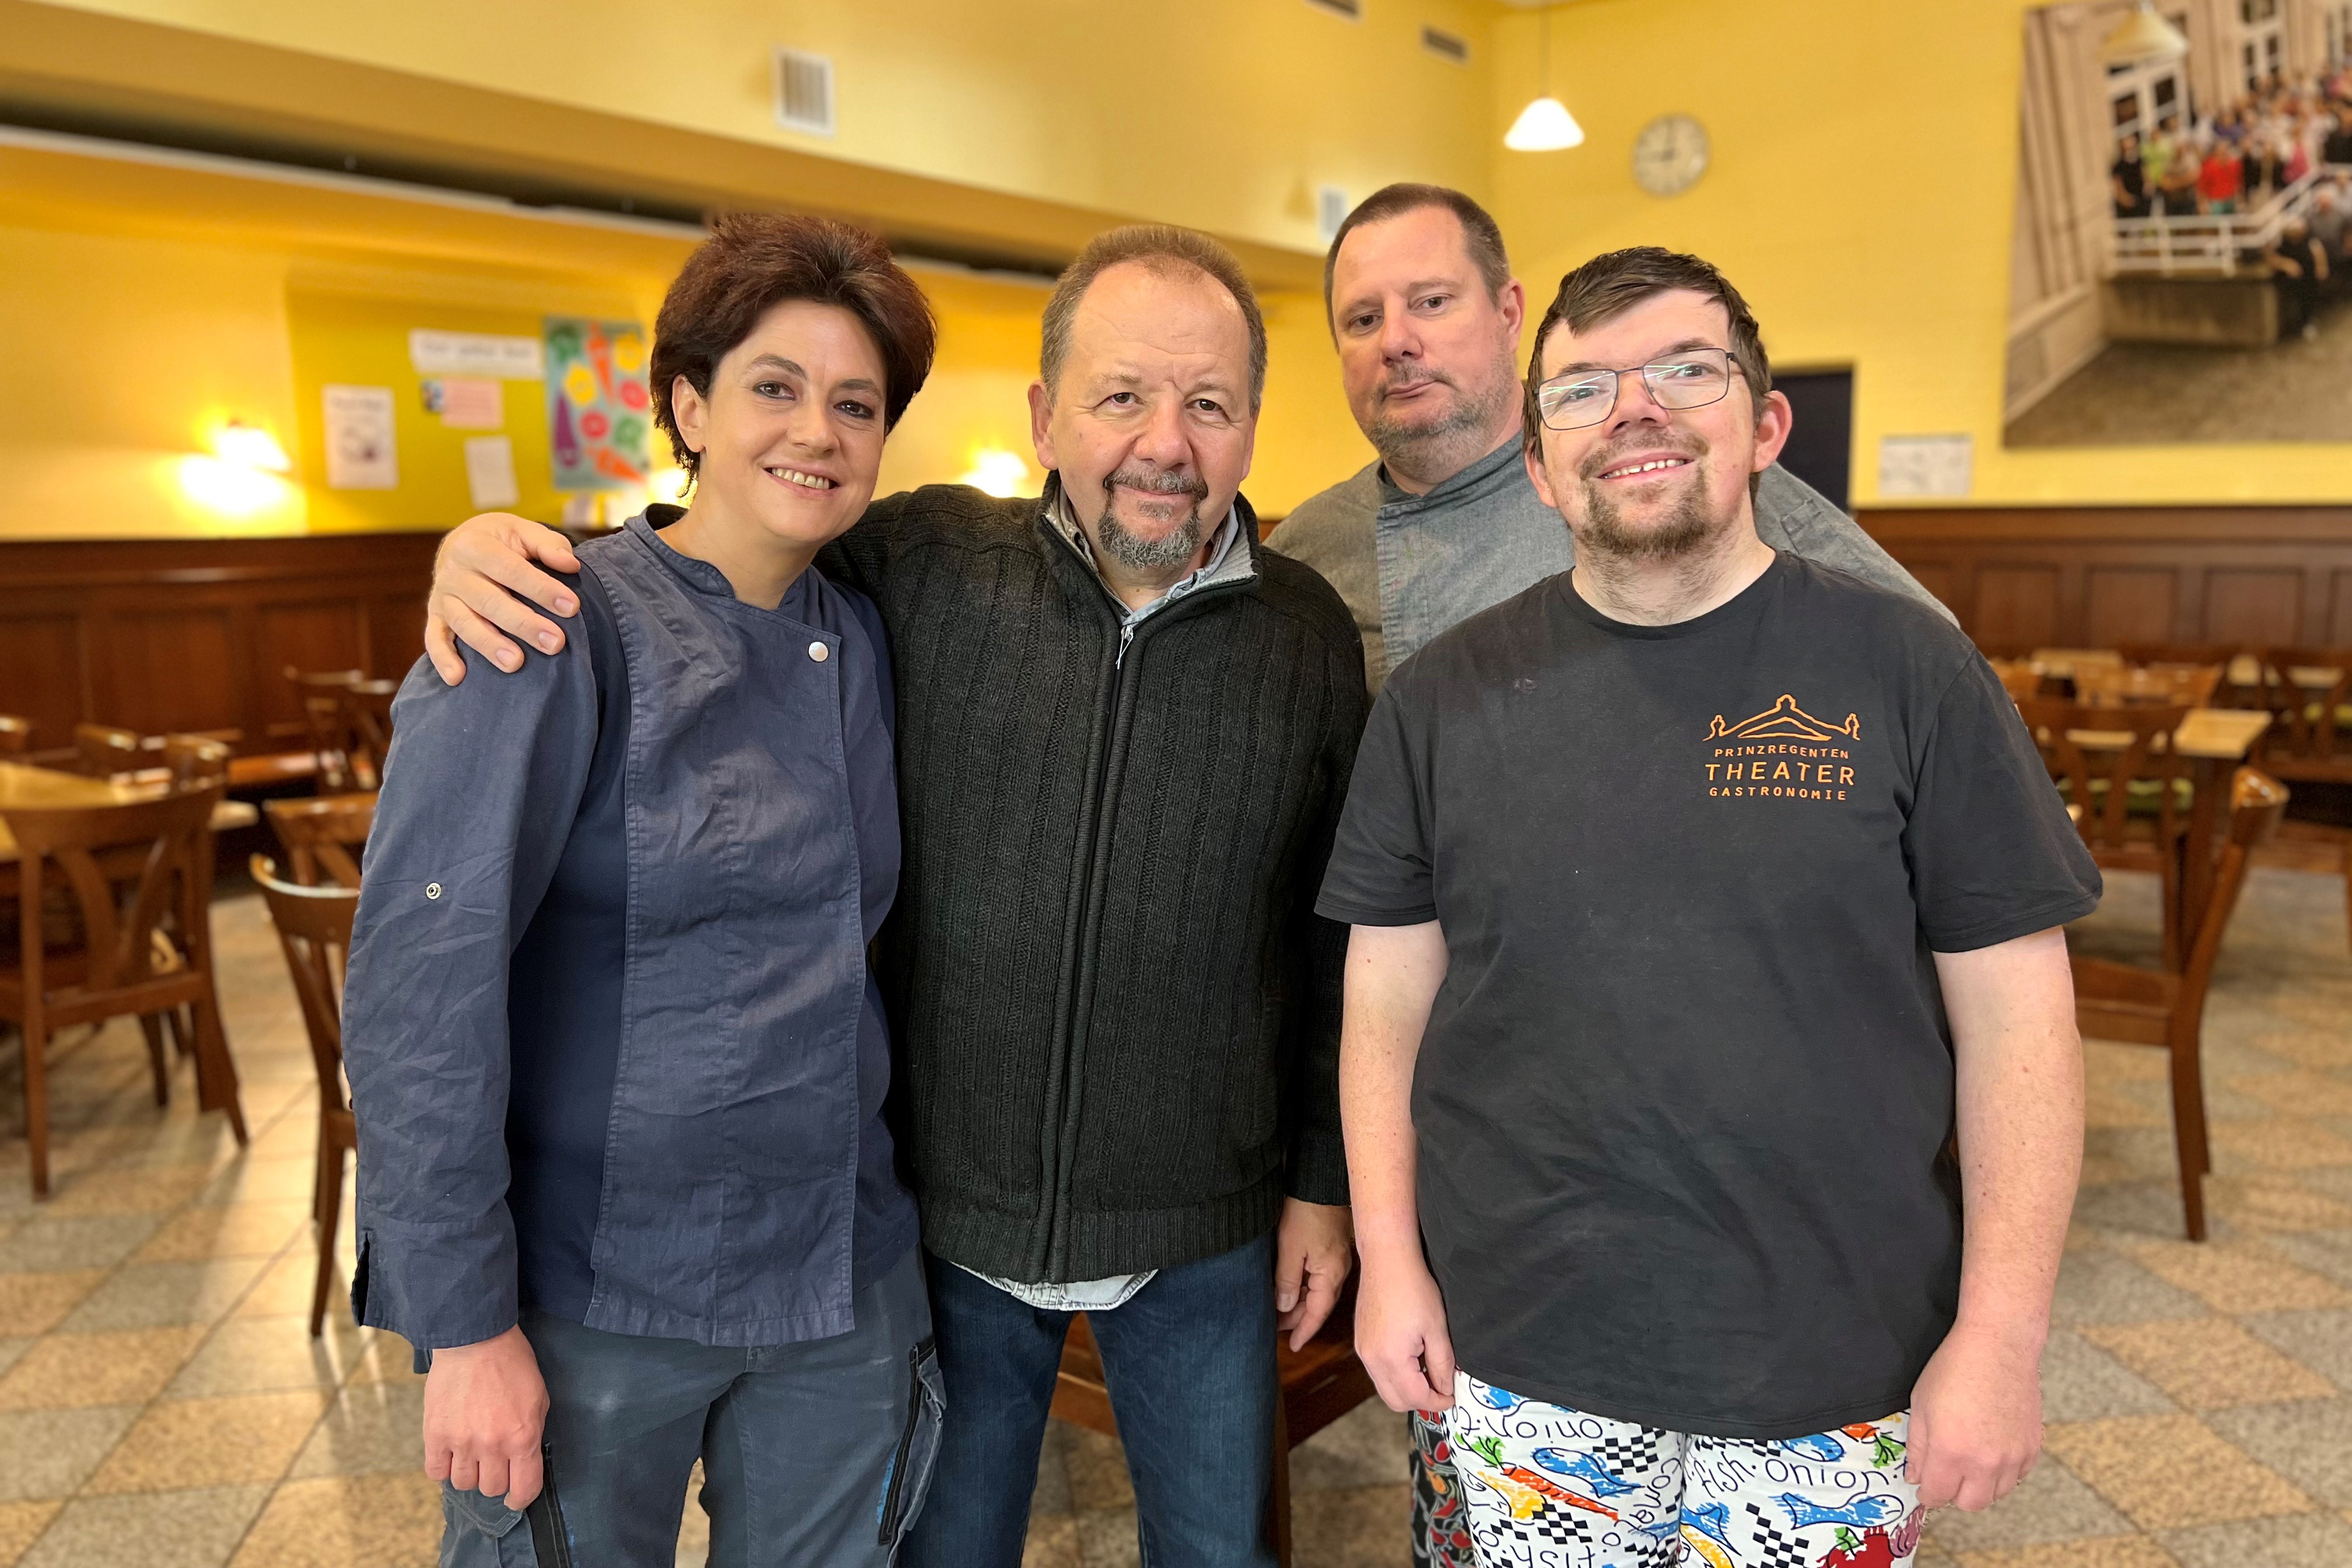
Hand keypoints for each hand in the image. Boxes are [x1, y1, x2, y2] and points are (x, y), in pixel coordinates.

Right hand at [422, 1325, 549, 1507]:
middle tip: (494, 1462)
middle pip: (491, 1488)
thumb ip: (532, 1433)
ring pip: (463, 1484)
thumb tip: (525, 1459)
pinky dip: (443, 1468)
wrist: (475, 1339)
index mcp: (523, 1437)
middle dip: (495, 1479)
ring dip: (469, 1474)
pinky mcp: (435, 1435)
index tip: (516, 1497)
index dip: (521, 1499)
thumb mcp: (538, 1398)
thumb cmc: (512, 1363)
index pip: (524, 1488)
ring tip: (471, 1455)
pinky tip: (450, 1454)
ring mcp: (461, 1442)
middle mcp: (492, 1446)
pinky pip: (436, 1471)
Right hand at [425, 514, 581, 684]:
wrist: (463, 542)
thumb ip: (548, 544)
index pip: (510, 569)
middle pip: (489, 602)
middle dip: (523, 624)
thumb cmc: (503, 541)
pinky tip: (457, 678)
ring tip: (516, 664)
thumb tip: (570, 565)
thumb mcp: (524, 531)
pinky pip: (435, 639)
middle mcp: (454, 572)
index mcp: (475, 545)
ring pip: (465, 623)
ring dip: (489, 645)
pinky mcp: (436, 617)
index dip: (541, 588)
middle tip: (555, 643)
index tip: (571, 607)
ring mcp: (443, 597)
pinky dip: (443, 659)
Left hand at [1274, 1199, 1353, 1350]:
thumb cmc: (1306, 1211)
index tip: (1292, 1345)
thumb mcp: (1290, 1248)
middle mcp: (1339, 1270)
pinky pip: (1320, 1276)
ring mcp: (1338, 1258)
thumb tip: (1285, 1307)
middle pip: (1318, 1304)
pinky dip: (1305, 1286)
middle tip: (1275, 1326)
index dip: (1304, 1331)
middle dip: (1298, 1317)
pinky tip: (1291, 1286)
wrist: (1320, 1179)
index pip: (1317, 1313)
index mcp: (1331, 1275)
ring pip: (1318, 1290)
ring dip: (1300, 1301)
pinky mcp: (1333, 1246)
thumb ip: (1287, 1281)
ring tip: (1279, 1309)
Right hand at [1353, 1248, 1454, 1414]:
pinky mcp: (1361, 1342)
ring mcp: (1363, 1351)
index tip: (1452, 1396)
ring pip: (1385, 1388)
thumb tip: (1446, 1389)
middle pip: (1396, 1401)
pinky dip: (1395, 1375)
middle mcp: (1371, 1360)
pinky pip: (1377, 1372)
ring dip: (1407, 1388)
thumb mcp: (1437, 1328)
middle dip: (1421, 1400)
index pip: (1416, 1399)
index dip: (1438, 1402)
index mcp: (1391, 1359)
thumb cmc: (1414, 1287)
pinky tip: (1411, 1356)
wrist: (1387, 1259)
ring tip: (1427, 1368)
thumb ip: (1442, 1365)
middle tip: (1441, 1387)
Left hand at [1907, 1318, 2044, 1511]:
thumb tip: (1916, 1477)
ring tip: (1970, 1460)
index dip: (1926, 1492)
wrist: (1999, 1345)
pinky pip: (2017, 1477)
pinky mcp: (2032, 1448)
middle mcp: (1984, 1461)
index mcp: (1950, 1451)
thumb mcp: (1921, 1404)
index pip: (1936, 1495)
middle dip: (1954, 1494)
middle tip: (1946, 1473)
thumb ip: (1917, 1447)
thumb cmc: (1954, 1368)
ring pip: (1996, 1494)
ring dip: (1980, 1485)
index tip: (1924, 1485)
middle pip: (1969, 1504)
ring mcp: (2012, 1457)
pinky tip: (1992, 1450)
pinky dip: (2004, 1473)